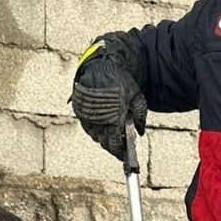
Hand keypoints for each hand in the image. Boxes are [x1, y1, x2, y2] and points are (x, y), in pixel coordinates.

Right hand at [70, 43, 146, 159]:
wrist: (101, 65)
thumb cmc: (120, 81)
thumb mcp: (137, 97)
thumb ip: (140, 116)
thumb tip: (140, 132)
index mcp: (113, 119)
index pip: (114, 145)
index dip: (118, 153)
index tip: (123, 155)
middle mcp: (98, 121)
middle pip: (103, 143)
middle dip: (112, 146)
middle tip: (119, 144)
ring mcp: (87, 116)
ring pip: (94, 136)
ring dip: (102, 138)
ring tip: (111, 133)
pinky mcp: (80, 111)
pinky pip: (87, 127)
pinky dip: (94, 129)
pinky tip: (102, 125)